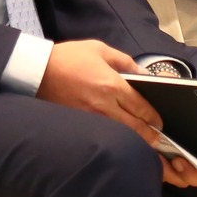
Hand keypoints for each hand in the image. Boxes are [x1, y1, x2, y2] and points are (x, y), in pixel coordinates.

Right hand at [36, 40, 196, 186]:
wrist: (37, 71)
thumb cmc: (68, 58)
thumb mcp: (99, 49)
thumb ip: (124, 61)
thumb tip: (143, 74)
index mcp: (112, 85)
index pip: (141, 107)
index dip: (154, 117)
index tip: (160, 122)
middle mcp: (104, 105)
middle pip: (135, 127)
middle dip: (150, 136)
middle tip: (158, 140)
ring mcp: (91, 118)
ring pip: (121, 136)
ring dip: (135, 142)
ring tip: (145, 147)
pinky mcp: (80, 125)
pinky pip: (104, 136)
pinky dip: (115, 141)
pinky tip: (121, 144)